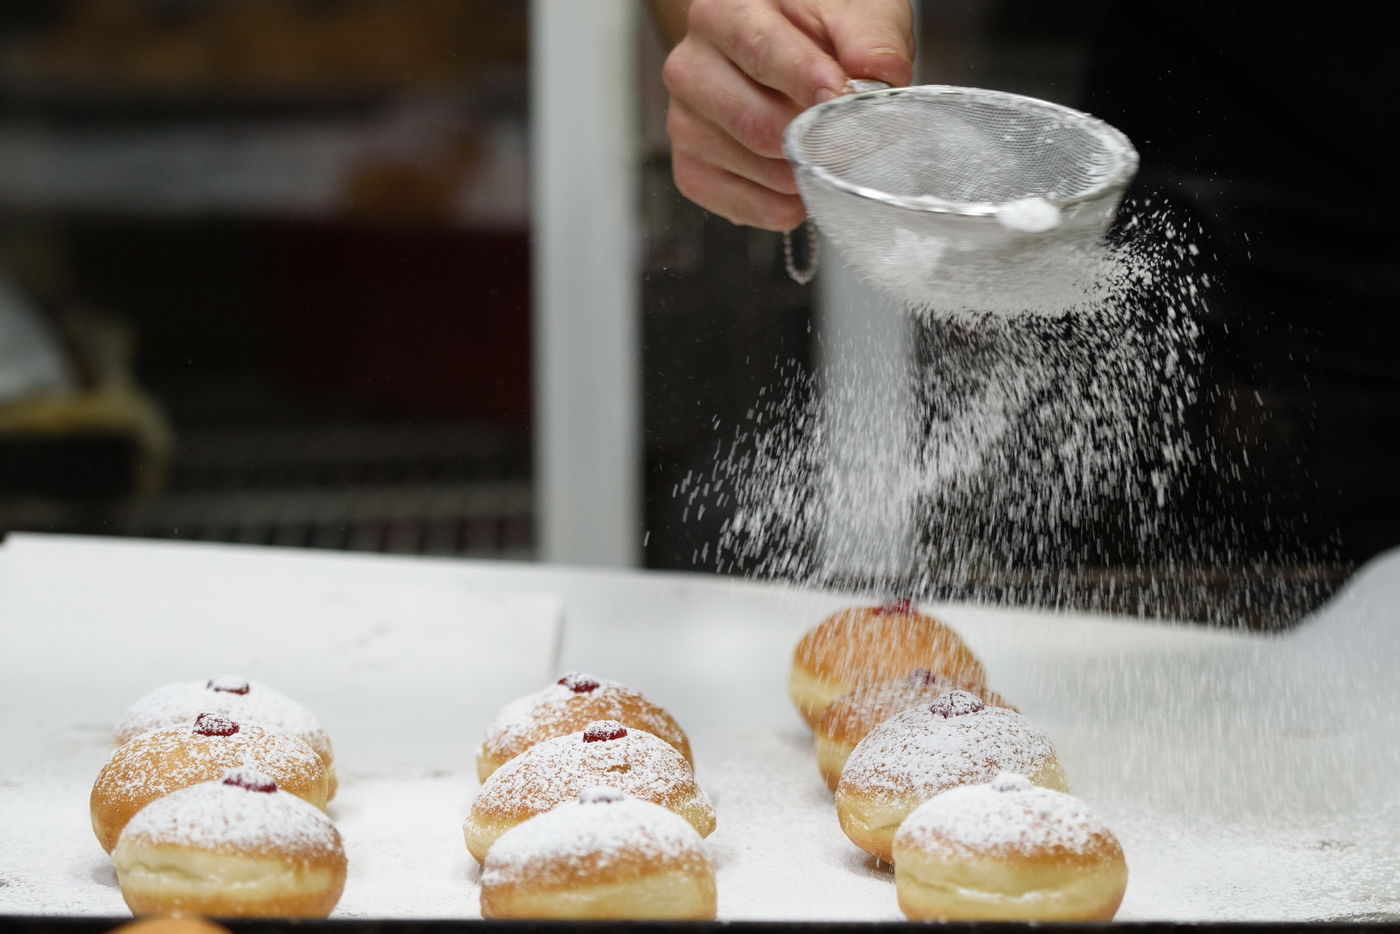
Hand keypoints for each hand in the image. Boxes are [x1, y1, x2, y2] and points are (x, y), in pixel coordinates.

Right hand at [661, 0, 913, 230]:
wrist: (788, 56)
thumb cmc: (818, 29)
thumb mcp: (853, 12)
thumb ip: (870, 36)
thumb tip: (878, 73)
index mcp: (723, 12)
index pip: (760, 51)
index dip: (806, 80)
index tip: (844, 101)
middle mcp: (690, 67)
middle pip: (754, 123)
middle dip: (813, 140)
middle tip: (852, 139)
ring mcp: (683, 123)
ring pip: (754, 167)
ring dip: (805, 173)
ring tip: (826, 152)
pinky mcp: (691, 169)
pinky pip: (743, 204)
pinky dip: (785, 203)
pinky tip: (801, 181)